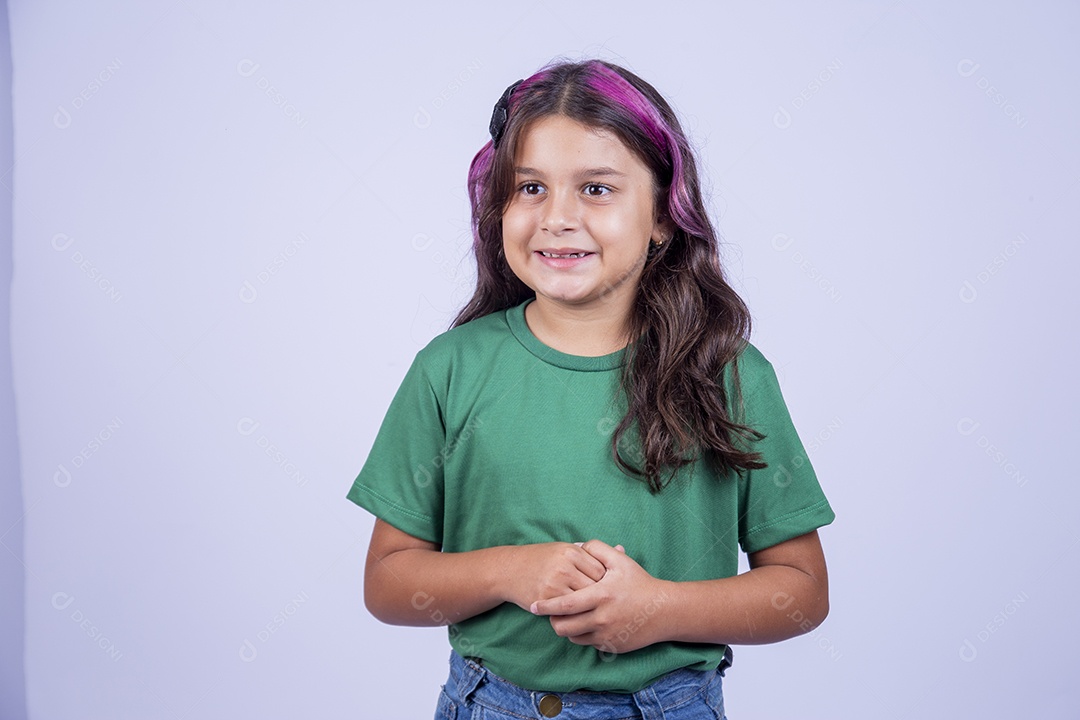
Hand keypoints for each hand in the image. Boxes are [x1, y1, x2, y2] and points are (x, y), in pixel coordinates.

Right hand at [501, 542, 608, 612]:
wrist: (510, 570)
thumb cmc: (543, 559)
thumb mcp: (565, 550)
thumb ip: (592, 553)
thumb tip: (622, 549)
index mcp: (571, 552)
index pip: (601, 569)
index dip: (609, 581)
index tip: (612, 590)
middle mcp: (564, 566)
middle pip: (595, 586)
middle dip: (603, 596)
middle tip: (610, 605)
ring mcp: (555, 584)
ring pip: (583, 601)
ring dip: (591, 608)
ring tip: (598, 612)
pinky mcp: (546, 600)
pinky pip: (568, 612)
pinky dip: (577, 615)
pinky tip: (582, 617)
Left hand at [530, 539, 670, 654]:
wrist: (663, 610)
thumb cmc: (639, 582)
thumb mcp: (620, 560)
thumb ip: (597, 549)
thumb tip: (577, 545)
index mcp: (600, 596)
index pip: (565, 604)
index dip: (546, 606)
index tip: (533, 605)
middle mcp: (602, 618)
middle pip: (563, 626)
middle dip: (552, 620)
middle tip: (550, 612)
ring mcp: (606, 634)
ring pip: (573, 637)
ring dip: (566, 628)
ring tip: (566, 617)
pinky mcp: (611, 646)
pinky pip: (587, 643)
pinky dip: (581, 634)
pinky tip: (584, 623)